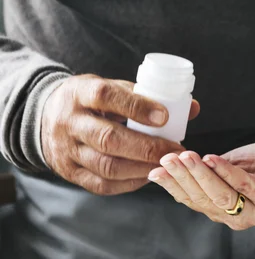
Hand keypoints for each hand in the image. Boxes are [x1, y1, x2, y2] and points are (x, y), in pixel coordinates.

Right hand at [41, 74, 199, 194]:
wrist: (44, 116)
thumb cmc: (91, 100)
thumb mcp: (112, 87)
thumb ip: (147, 95)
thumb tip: (192, 108)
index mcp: (80, 93)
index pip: (107, 96)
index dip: (137, 106)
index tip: (165, 116)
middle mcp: (69, 122)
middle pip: (108, 138)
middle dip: (147, 147)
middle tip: (177, 150)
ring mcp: (66, 150)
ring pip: (105, 165)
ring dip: (142, 168)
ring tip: (167, 165)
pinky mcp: (68, 172)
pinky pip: (100, 184)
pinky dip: (129, 183)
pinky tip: (149, 176)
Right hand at [148, 143, 254, 229]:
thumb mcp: (232, 163)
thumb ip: (208, 169)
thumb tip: (176, 163)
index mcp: (223, 208)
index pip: (192, 200)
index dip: (173, 185)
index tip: (156, 169)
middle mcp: (237, 215)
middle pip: (202, 199)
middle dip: (182, 178)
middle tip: (168, 159)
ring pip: (220, 195)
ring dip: (200, 174)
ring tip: (186, 156)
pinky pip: (246, 185)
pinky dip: (227, 171)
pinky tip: (212, 158)